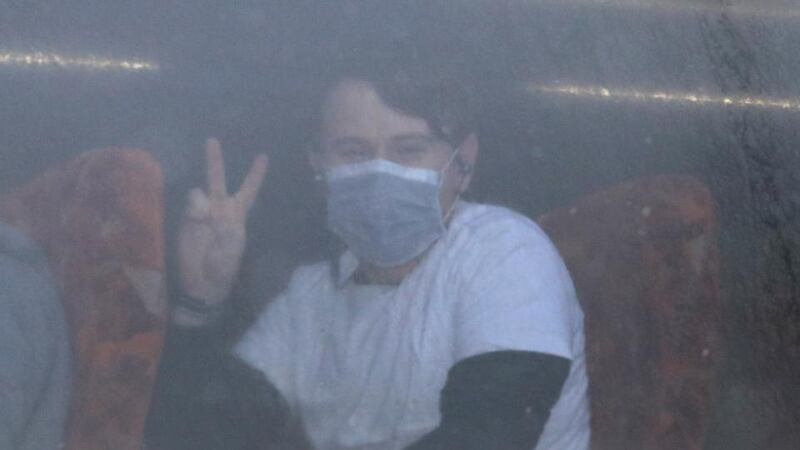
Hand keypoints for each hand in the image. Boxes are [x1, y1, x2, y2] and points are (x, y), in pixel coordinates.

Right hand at [177, 138, 267, 305]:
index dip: (255, 174)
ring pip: (200, 191)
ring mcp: (201, 211)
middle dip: (214, 160)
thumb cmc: (225, 264)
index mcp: (238, 213)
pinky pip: (189, 204)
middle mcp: (219, 207)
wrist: (203, 280)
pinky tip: (197, 220)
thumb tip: (206, 206)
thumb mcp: (233, 245)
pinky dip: (193, 209)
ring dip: (202, 201)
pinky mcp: (185, 218)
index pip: (249, 190)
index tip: (263, 156)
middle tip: (212, 140)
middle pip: (218, 179)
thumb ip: (225, 222)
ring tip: (205, 220)